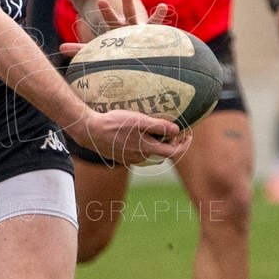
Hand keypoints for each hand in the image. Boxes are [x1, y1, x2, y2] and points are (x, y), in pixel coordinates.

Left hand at [58, 0, 172, 57]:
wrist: (136, 56)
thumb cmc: (117, 53)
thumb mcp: (99, 50)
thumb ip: (80, 49)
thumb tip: (59, 49)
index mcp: (116, 31)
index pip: (109, 20)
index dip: (106, 11)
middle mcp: (127, 27)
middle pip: (122, 17)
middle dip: (120, 7)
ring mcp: (140, 30)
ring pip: (137, 17)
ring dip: (135, 7)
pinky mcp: (152, 35)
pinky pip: (155, 25)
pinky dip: (159, 16)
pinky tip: (163, 6)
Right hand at [66, 107, 188, 166]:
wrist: (90, 131)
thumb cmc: (114, 124)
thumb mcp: (139, 120)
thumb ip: (159, 126)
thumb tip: (176, 130)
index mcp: (147, 149)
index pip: (174, 152)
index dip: (184, 144)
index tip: (188, 134)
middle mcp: (140, 157)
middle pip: (162, 153)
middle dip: (170, 142)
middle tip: (171, 129)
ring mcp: (130, 158)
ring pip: (150, 153)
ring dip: (156, 142)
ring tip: (153, 128)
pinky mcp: (121, 157)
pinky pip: (138, 152)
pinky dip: (143, 144)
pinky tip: (136, 133)